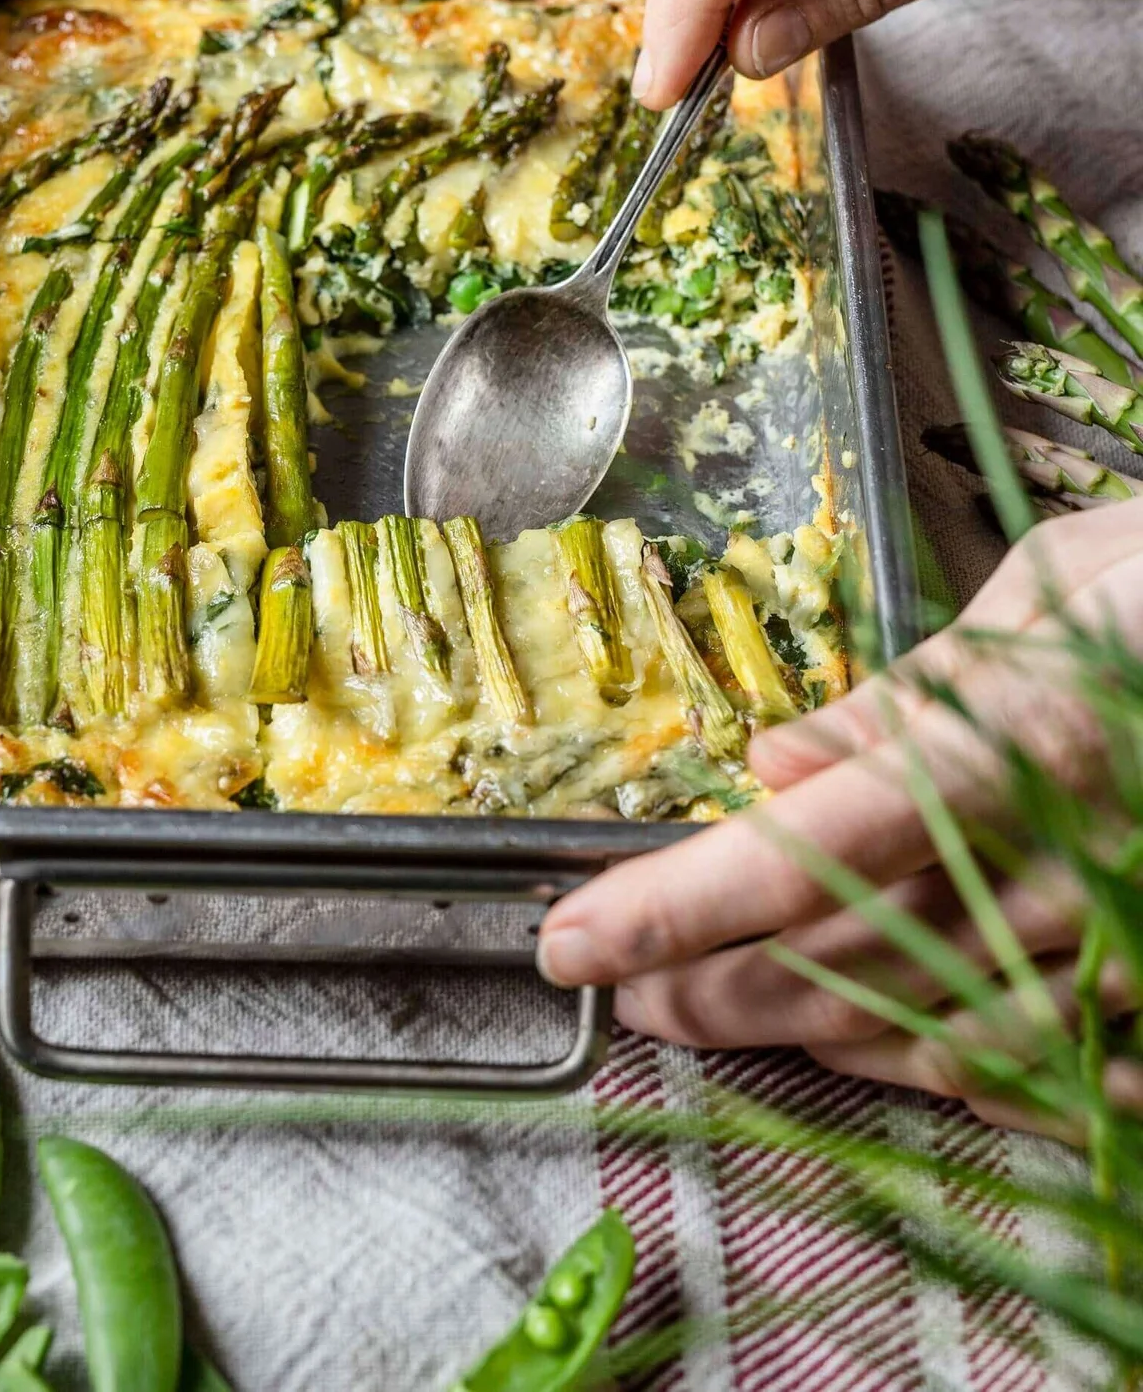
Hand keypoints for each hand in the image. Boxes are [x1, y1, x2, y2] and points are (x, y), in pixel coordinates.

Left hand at [537, 502, 1142, 1124]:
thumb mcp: (1044, 590)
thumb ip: (905, 696)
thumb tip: (778, 766)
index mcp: (1015, 748)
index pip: (795, 858)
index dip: (668, 909)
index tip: (569, 940)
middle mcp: (1066, 864)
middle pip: (838, 966)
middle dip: (704, 986)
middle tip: (618, 981)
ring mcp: (1128, 941)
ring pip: (925, 1035)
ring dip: (796, 1030)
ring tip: (706, 1008)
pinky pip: (1038, 1065)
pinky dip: (933, 1061)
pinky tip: (871, 1043)